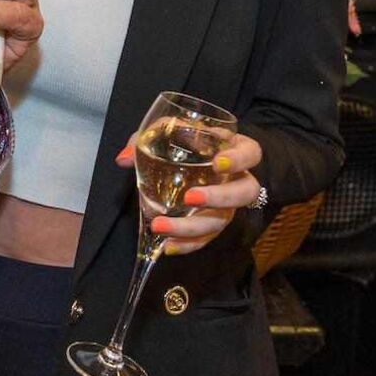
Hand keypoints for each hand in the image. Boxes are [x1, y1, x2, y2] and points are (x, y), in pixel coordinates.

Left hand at [115, 133, 263, 256]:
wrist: (190, 157)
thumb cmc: (185, 138)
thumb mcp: (170, 129)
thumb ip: (149, 136)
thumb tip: (124, 159)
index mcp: (234, 148)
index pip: (251, 153)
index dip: (239, 159)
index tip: (217, 163)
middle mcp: (237, 179)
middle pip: (245, 193)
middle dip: (219, 198)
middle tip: (190, 198)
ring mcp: (228, 205)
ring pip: (222, 221)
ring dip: (191, 227)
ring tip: (161, 226)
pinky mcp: (213, 223)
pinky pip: (206, 239)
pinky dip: (187, 244)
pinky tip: (167, 246)